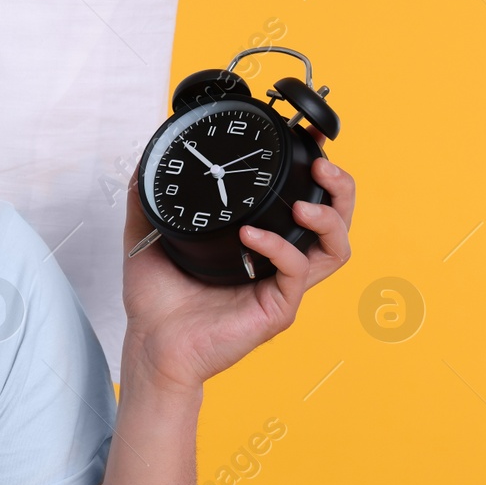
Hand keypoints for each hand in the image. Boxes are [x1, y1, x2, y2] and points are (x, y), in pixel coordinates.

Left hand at [121, 131, 354, 396]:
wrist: (150, 343)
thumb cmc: (156, 300)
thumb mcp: (147, 236)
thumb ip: (148, 198)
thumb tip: (145, 157)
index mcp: (259, 242)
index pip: (303, 201)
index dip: (315, 172)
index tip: (309, 140)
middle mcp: (278, 262)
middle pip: (337, 221)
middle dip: (340, 189)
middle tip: (322, 166)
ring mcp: (281, 286)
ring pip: (335, 249)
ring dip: (327, 219)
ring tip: (303, 205)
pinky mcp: (277, 309)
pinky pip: (294, 272)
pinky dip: (278, 247)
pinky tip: (253, 235)